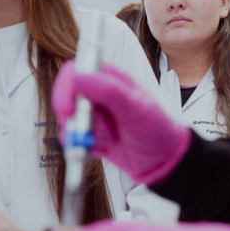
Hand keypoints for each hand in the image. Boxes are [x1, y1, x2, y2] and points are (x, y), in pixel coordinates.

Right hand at [52, 60, 191, 185]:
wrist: (162, 159)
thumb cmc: (156, 127)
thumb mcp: (135, 106)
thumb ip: (107, 90)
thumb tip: (78, 77)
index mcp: (108, 77)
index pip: (75, 71)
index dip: (66, 88)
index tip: (67, 109)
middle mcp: (97, 93)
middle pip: (66, 97)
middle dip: (72, 117)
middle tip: (83, 132)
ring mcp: (93, 114)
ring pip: (70, 120)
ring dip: (83, 134)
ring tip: (107, 139)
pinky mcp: (90, 133)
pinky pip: (74, 139)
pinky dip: (84, 146)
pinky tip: (104, 147)